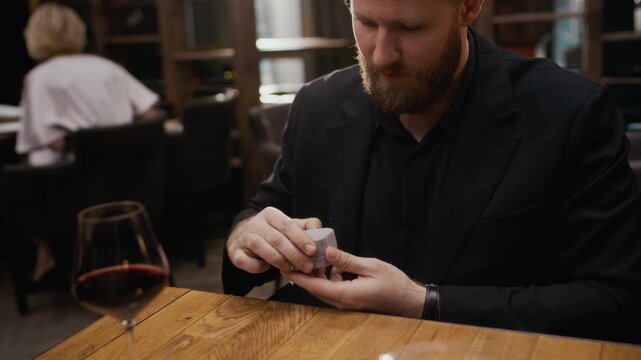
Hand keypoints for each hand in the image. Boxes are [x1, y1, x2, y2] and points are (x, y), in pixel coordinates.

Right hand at [226, 207, 321, 273]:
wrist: (243, 236)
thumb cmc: (272, 233)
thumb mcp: (288, 226)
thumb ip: (305, 227)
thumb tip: (319, 230)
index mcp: (271, 214)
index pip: (288, 225)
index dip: (301, 238)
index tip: (313, 250)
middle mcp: (256, 223)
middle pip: (277, 239)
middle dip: (294, 254)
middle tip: (308, 266)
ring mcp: (244, 237)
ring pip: (262, 248)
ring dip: (279, 261)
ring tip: (290, 269)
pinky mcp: (235, 252)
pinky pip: (245, 261)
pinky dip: (257, 267)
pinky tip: (266, 268)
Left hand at [285, 247, 425, 317]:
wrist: (410, 301)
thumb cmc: (394, 284)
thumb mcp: (371, 266)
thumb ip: (347, 260)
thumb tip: (327, 251)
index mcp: (347, 294)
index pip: (316, 286)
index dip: (300, 277)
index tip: (286, 268)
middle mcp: (344, 302)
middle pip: (316, 288)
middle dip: (304, 274)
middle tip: (291, 258)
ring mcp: (347, 302)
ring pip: (324, 288)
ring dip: (316, 275)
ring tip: (309, 257)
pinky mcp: (351, 299)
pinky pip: (334, 288)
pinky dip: (328, 277)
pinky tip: (330, 263)